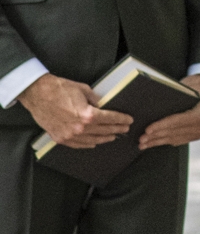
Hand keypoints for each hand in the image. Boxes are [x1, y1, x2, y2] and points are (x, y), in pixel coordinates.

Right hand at [18, 74, 132, 148]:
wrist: (37, 94)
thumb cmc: (59, 89)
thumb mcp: (83, 89)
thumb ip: (96, 100)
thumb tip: (103, 105)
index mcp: (88, 115)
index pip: (110, 119)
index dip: (121, 119)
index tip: (129, 120)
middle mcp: (80, 128)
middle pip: (104, 130)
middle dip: (116, 129)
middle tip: (125, 129)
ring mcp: (69, 135)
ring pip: (92, 140)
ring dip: (104, 138)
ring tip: (112, 136)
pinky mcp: (60, 138)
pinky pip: (78, 144)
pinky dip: (88, 144)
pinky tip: (94, 143)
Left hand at [138, 73, 199, 150]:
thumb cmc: (192, 87)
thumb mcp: (183, 90)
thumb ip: (170, 101)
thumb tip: (149, 110)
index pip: (176, 122)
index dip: (161, 126)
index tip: (147, 130)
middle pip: (173, 132)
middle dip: (155, 136)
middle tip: (140, 139)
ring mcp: (197, 133)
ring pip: (172, 139)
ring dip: (156, 141)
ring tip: (142, 144)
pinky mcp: (192, 136)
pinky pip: (175, 140)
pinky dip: (162, 141)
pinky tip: (151, 143)